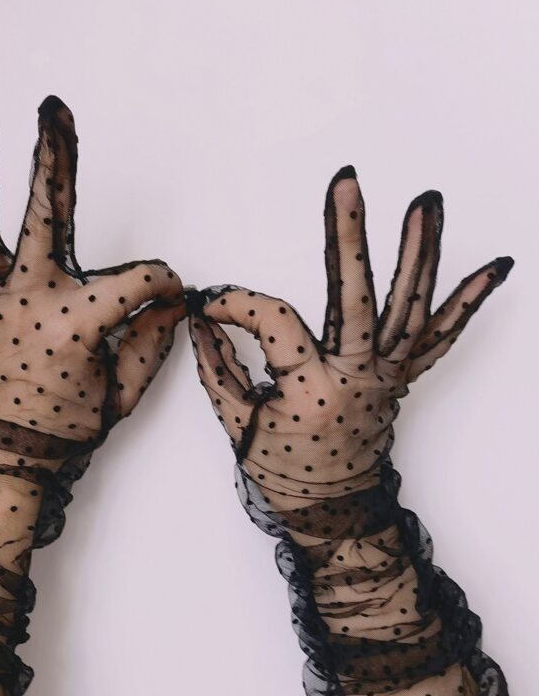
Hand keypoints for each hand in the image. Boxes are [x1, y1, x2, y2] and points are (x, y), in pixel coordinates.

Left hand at [0, 96, 183, 442]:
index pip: (136, 280)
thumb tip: (170, 303)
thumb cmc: (59, 427)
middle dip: (52, 157)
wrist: (1, 453)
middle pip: (42, 213)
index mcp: (73, 322)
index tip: (166, 293)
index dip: (161, 283)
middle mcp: (24, 297)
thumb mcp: (121, 392)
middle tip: (53, 108)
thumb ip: (152, 342)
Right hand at [188, 166, 512, 519]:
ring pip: (409, 308)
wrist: (334, 512)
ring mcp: (386, 376)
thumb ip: (217, 369)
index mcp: (311, 391)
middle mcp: (356, 377)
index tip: (212, 304)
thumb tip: (201, 323)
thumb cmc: (287, 475)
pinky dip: (467, 303)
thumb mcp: (239, 427)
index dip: (237, 304)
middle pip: (356, 297)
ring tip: (427, 202)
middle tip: (346, 184)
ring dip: (420, 252)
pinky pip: (439, 338)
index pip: (273, 322)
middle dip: (350, 236)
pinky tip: (494, 269)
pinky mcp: (400, 378)